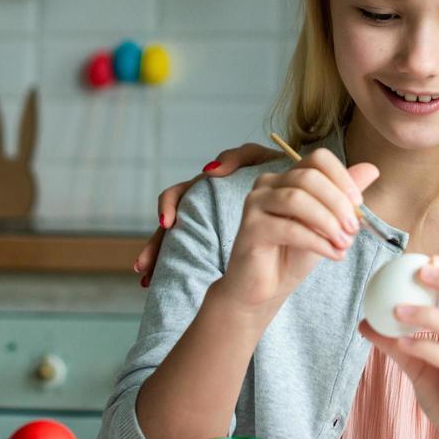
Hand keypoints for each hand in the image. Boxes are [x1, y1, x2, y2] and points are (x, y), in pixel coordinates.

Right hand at [132, 142, 279, 284]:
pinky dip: (171, 267)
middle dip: (155, 245)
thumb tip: (210, 168)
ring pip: (174, 244)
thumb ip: (237, 156)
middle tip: (144, 265)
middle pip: (168, 228)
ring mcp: (203, 224)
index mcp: (206, 189)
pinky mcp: (211, 241)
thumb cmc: (273, 173)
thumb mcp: (257, 159)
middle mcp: (199, 208)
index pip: (178, 195)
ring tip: (146, 277)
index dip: (168, 206)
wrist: (294, 196)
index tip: (167, 222)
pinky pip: (188, 256)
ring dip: (158, 260)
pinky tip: (156, 282)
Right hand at [211, 147, 378, 314]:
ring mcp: (255, 203)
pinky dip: (317, 241)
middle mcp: (268, 184)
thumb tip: (371, 169)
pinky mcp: (250, 228)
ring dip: (328, 222)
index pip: (317, 159)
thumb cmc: (293, 254)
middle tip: (354, 228)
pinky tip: (333, 254)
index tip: (359, 202)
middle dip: (337, 202)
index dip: (342, 176)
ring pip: (296, 199)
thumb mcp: (327, 223)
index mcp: (287, 177)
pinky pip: (289, 228)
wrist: (266, 287)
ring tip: (343, 243)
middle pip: (308, 177)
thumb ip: (343, 197)